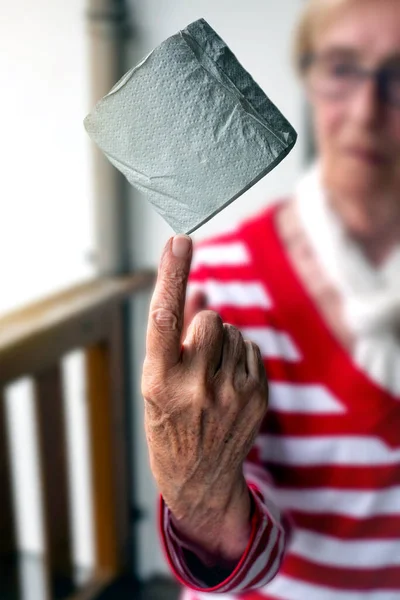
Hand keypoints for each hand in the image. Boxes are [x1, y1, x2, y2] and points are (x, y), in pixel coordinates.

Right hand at [141, 235, 268, 559]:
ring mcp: (230, 393)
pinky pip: (252, 348)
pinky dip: (241, 358)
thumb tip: (196, 289)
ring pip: (234, 331)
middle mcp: (194, 385)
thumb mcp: (157, 382)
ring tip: (211, 379)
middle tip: (196, 358)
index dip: (171, 275)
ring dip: (223, 344)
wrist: (199, 479)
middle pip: (210, 318)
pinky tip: (230, 387)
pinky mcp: (256, 396)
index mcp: (159, 380)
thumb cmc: (170, 423)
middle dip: (204, 328)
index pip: (164, 318)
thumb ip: (174, 334)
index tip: (179, 239)